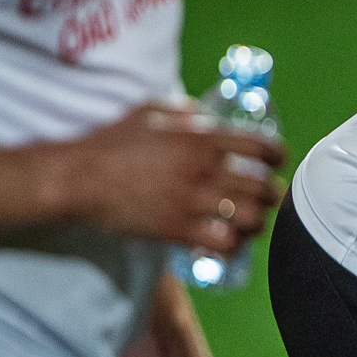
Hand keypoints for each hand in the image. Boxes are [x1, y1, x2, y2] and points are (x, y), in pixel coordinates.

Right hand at [59, 107, 285, 250]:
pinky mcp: (176, 229)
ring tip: (250, 223)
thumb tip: (201, 113)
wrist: (78, 178)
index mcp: (200, 138)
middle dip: (273, 195)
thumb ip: (181, 111)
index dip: (278, 156)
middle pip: (263, 186)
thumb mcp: (148, 112)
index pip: (261, 146)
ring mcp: (190, 201)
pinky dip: (232, 245)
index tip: (277, 162)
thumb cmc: (109, 143)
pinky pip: (222, 242)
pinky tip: (226, 242)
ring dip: (256, 222)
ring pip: (250, 217)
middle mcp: (202, 169)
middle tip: (267, 198)